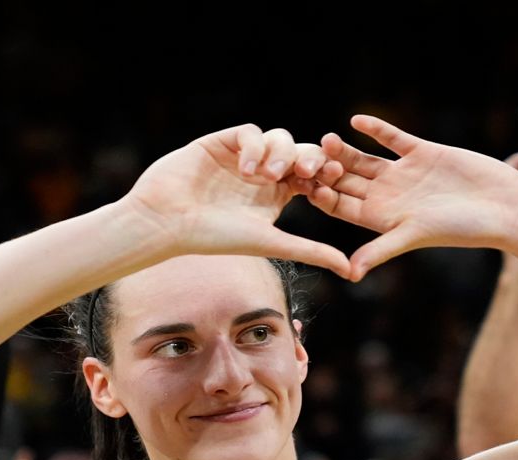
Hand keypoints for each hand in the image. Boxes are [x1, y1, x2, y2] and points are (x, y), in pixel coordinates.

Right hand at [123, 124, 350, 277]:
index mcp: (277, 196)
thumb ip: (311, 251)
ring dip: (281, 152)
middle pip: (301, 151)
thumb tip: (350, 271)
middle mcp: (262, 173)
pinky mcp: (221, 142)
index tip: (329, 179)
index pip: (312, 176)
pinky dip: (253, 145)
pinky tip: (246, 169)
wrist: (167, 223)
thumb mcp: (271, 243)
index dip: (324, 174)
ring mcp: (242, 156)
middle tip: (308, 170)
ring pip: (278, 137)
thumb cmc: (214, 238)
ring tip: (269, 175)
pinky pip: (249, 131)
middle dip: (309, 157)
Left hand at [307, 115, 517, 281]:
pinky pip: (392, 138)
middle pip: (346, 180)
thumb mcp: (414, 235)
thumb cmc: (462, 229)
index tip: (305, 187)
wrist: (503, 207)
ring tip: (328, 139)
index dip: (322, 196)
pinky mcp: (422, 152)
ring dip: (346, 149)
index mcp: (381, 218)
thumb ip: (380, 250)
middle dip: (327, 170)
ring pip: (364, 158)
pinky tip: (357, 121)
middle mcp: (388, 195)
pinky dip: (376, 129)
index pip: (341, 206)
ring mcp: (403, 173)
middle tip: (307, 158)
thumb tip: (349, 274)